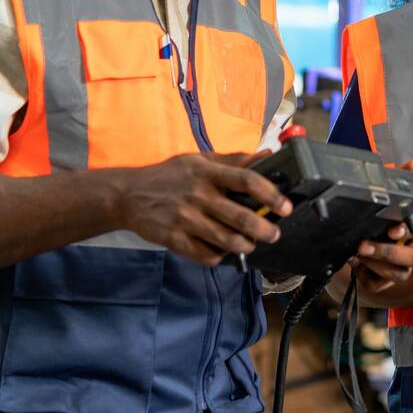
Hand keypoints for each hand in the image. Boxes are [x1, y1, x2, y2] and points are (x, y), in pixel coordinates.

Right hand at [112, 151, 290, 265]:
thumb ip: (233, 160)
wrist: (127, 195)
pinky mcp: (174, 239)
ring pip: (226, 240)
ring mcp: (185, 219)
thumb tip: (267, 156)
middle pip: (241, 217)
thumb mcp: (199, 160)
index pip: (247, 181)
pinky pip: (205, 255)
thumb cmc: (169, 176)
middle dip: (265, 229)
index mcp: (207, 173)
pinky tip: (224, 251)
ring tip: (252, 243)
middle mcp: (198, 196)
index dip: (270, 195)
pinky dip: (220, 256)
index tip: (284, 206)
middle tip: (274, 233)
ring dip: (246, 245)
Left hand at [351, 158, 412, 294]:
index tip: (397, 226)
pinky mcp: (383, 281)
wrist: (354, 245)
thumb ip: (402, 178)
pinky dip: (366, 272)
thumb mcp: (387, 197)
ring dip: (377, 262)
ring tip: (358, 249)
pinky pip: (380, 283)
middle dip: (392, 252)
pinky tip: (354, 260)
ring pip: (400, 273)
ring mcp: (400, 268)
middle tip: (368, 243)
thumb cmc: (377, 220)